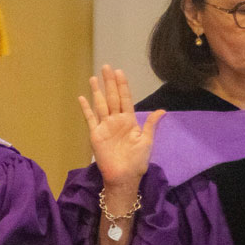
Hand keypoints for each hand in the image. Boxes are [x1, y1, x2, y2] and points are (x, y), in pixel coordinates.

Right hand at [77, 65, 164, 189]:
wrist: (124, 176)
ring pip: (100, 104)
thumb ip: (150, 124)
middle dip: (110, 83)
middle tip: (106, 67)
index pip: (125, 99)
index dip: (122, 85)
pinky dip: (86, 108)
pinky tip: (82, 98)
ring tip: (94, 78)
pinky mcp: (95, 134)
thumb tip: (162, 110)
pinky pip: (90, 118)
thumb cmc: (137, 161)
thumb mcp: (147, 141)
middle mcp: (116, 120)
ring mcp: (105, 126)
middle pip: (112, 97)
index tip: (119, 72)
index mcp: (129, 121)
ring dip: (97, 91)